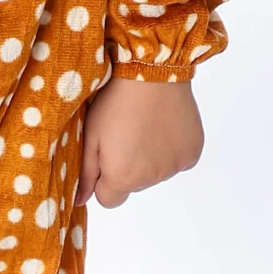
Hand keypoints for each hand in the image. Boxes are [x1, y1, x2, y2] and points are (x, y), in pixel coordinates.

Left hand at [77, 74, 203, 208]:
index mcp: (122, 177)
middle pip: (133, 185)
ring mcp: (175, 167)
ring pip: (156, 173)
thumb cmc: (114, 101)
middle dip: (127, 167)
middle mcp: (151, 179)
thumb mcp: (90, 135)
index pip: (109, 200)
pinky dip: (170, 149)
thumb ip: (86, 173)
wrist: (152, 72)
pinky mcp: (193, 153)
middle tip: (124, 133)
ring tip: (144, 125)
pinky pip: (177, 161)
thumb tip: (79, 201)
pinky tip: (163, 126)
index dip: (104, 180)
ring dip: (149, 158)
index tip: (105, 155)